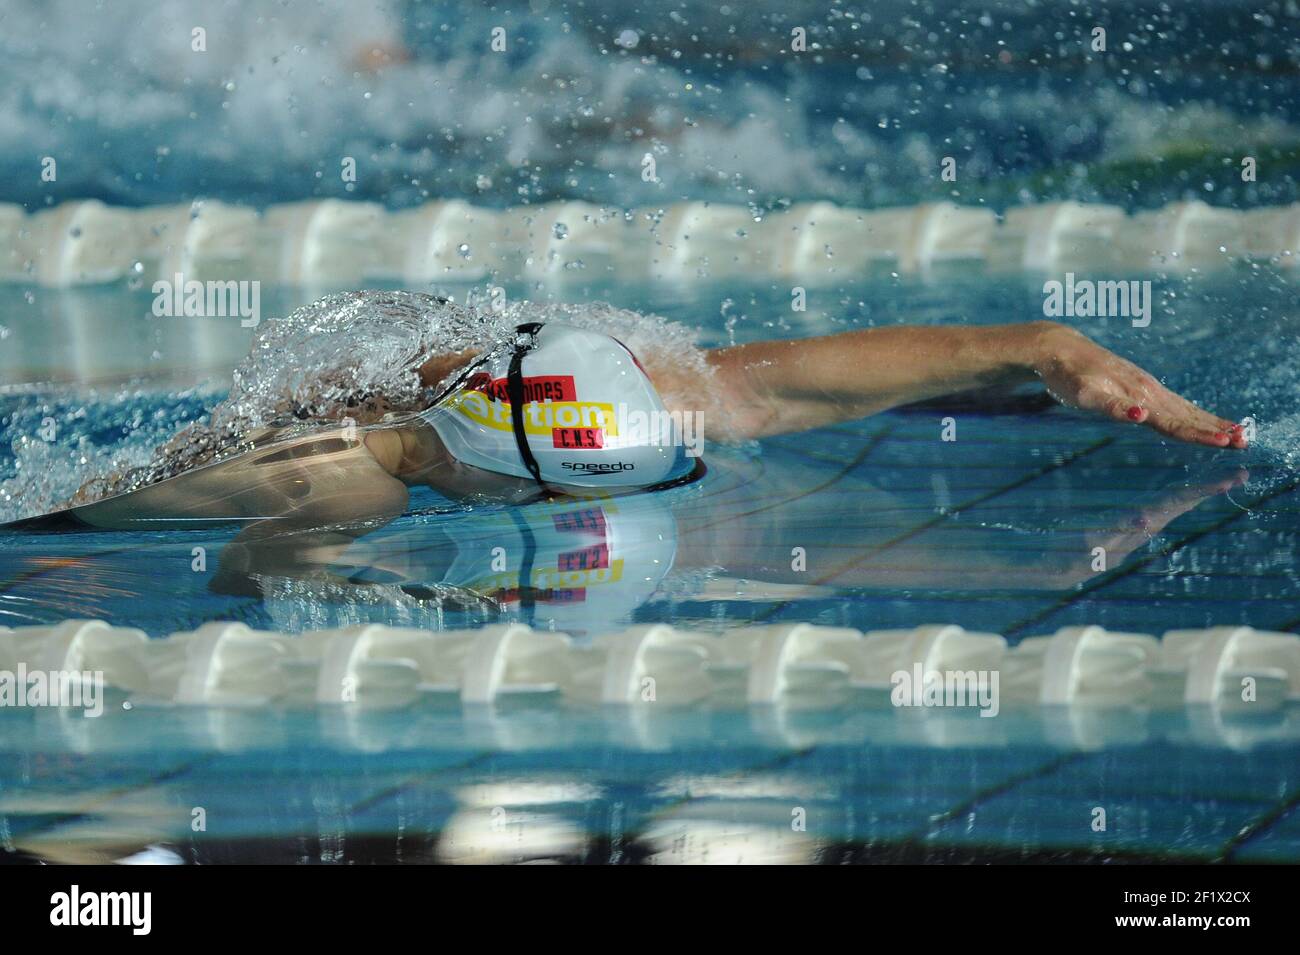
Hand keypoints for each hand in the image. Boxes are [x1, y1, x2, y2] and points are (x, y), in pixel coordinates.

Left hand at [1029, 322, 1247, 448]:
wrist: (1058, 350)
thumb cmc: (1069, 376)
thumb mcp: (1086, 395)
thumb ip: (1113, 407)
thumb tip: (1141, 416)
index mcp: (1139, 397)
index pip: (1174, 422)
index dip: (1199, 435)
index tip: (1226, 443)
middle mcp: (1147, 392)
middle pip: (1186, 416)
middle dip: (1215, 431)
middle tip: (1245, 443)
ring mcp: (1145, 387)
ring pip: (1183, 409)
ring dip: (1209, 422)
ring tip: (1235, 433)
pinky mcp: (1138, 386)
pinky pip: (1171, 402)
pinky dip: (1191, 414)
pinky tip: (1201, 420)